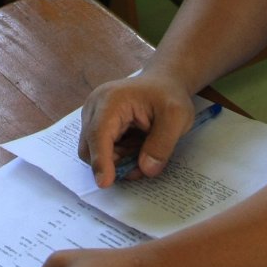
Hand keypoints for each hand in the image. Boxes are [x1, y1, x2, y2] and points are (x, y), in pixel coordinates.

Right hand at [79, 73, 194, 185]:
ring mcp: (93, 116)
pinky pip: (101, 150)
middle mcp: (94, 107)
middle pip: (89, 147)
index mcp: (110, 100)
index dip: (100, 161)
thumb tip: (146, 169)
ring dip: (117, 160)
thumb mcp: (177, 117)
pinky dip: (118, 156)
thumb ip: (162, 144)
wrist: (163, 82)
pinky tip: (136, 145)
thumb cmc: (169, 95)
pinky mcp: (97, 124)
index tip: (105, 184)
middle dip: (112, 164)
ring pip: (94, 152)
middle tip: (142, 162)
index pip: (98, 135)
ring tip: (142, 148)